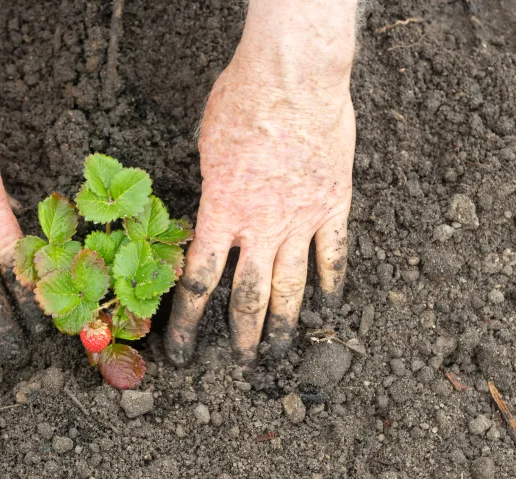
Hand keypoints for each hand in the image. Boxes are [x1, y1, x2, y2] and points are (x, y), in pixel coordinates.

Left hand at [165, 54, 354, 367]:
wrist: (294, 78)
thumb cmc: (242, 100)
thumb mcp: (206, 147)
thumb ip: (211, 187)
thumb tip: (212, 203)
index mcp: (221, 214)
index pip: (198, 283)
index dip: (187, 323)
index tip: (181, 350)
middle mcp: (260, 228)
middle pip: (248, 297)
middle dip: (241, 335)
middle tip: (239, 362)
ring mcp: (301, 220)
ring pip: (292, 287)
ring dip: (284, 324)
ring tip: (279, 351)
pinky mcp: (334, 205)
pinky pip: (334, 255)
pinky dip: (332, 284)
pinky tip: (330, 307)